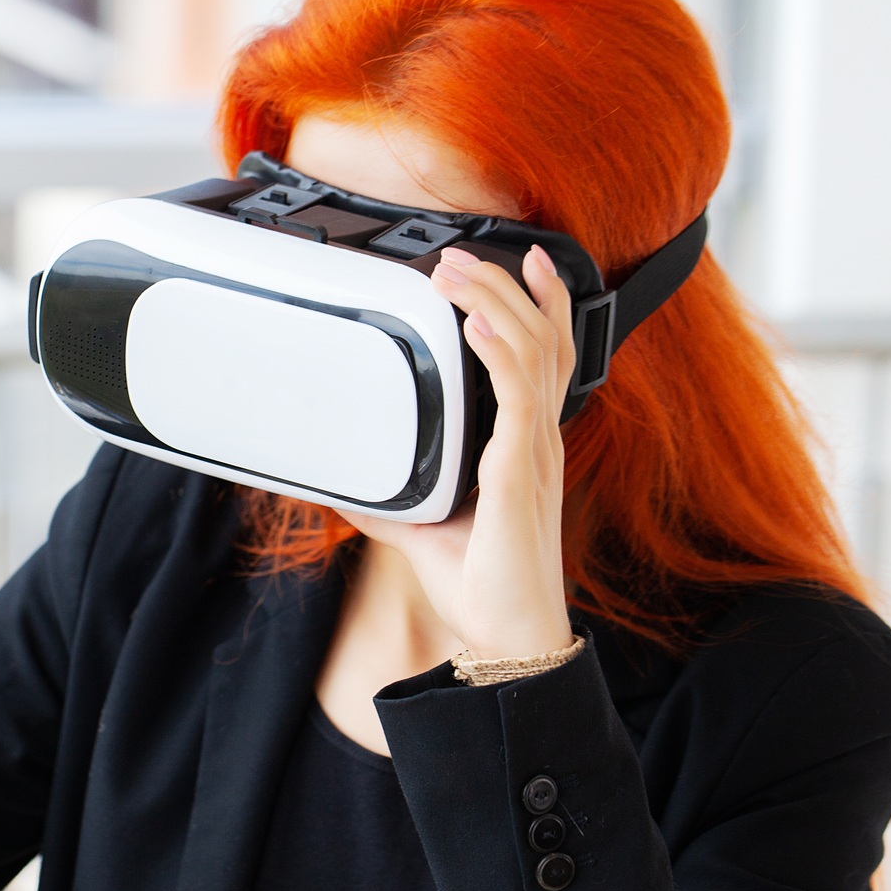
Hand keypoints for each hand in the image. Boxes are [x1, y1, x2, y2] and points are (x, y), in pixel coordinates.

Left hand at [336, 245, 575, 659]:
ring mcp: (534, 454)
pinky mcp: (520, 474)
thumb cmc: (481, 586)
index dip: (543, 305)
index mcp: (524, 446)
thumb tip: (344, 487)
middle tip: (462, 254)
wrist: (507, 636)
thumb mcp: (423, 529)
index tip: (524, 261)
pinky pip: (518, 399)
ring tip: (458, 274)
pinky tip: (475, 326)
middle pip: (542, 339)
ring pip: (532, 354)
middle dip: (505, 287)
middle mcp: (537, 441)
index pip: (546, 357)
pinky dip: (499, 354)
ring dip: (494, 304)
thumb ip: (390, 502)